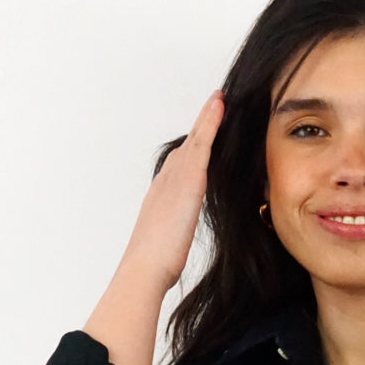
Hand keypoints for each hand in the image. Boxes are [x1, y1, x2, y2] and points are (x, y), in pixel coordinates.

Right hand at [122, 90, 225, 287]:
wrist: (144, 267)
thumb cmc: (153, 265)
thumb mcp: (165, 247)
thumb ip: (169, 239)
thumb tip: (168, 249)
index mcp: (162, 197)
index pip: (180, 166)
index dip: (192, 147)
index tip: (202, 133)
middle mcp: (166, 181)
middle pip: (186, 146)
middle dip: (200, 126)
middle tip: (214, 103)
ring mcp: (175, 177)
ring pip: (194, 140)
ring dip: (206, 117)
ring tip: (220, 98)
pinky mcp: (188, 179)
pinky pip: (202, 143)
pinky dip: (210, 123)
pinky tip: (219, 106)